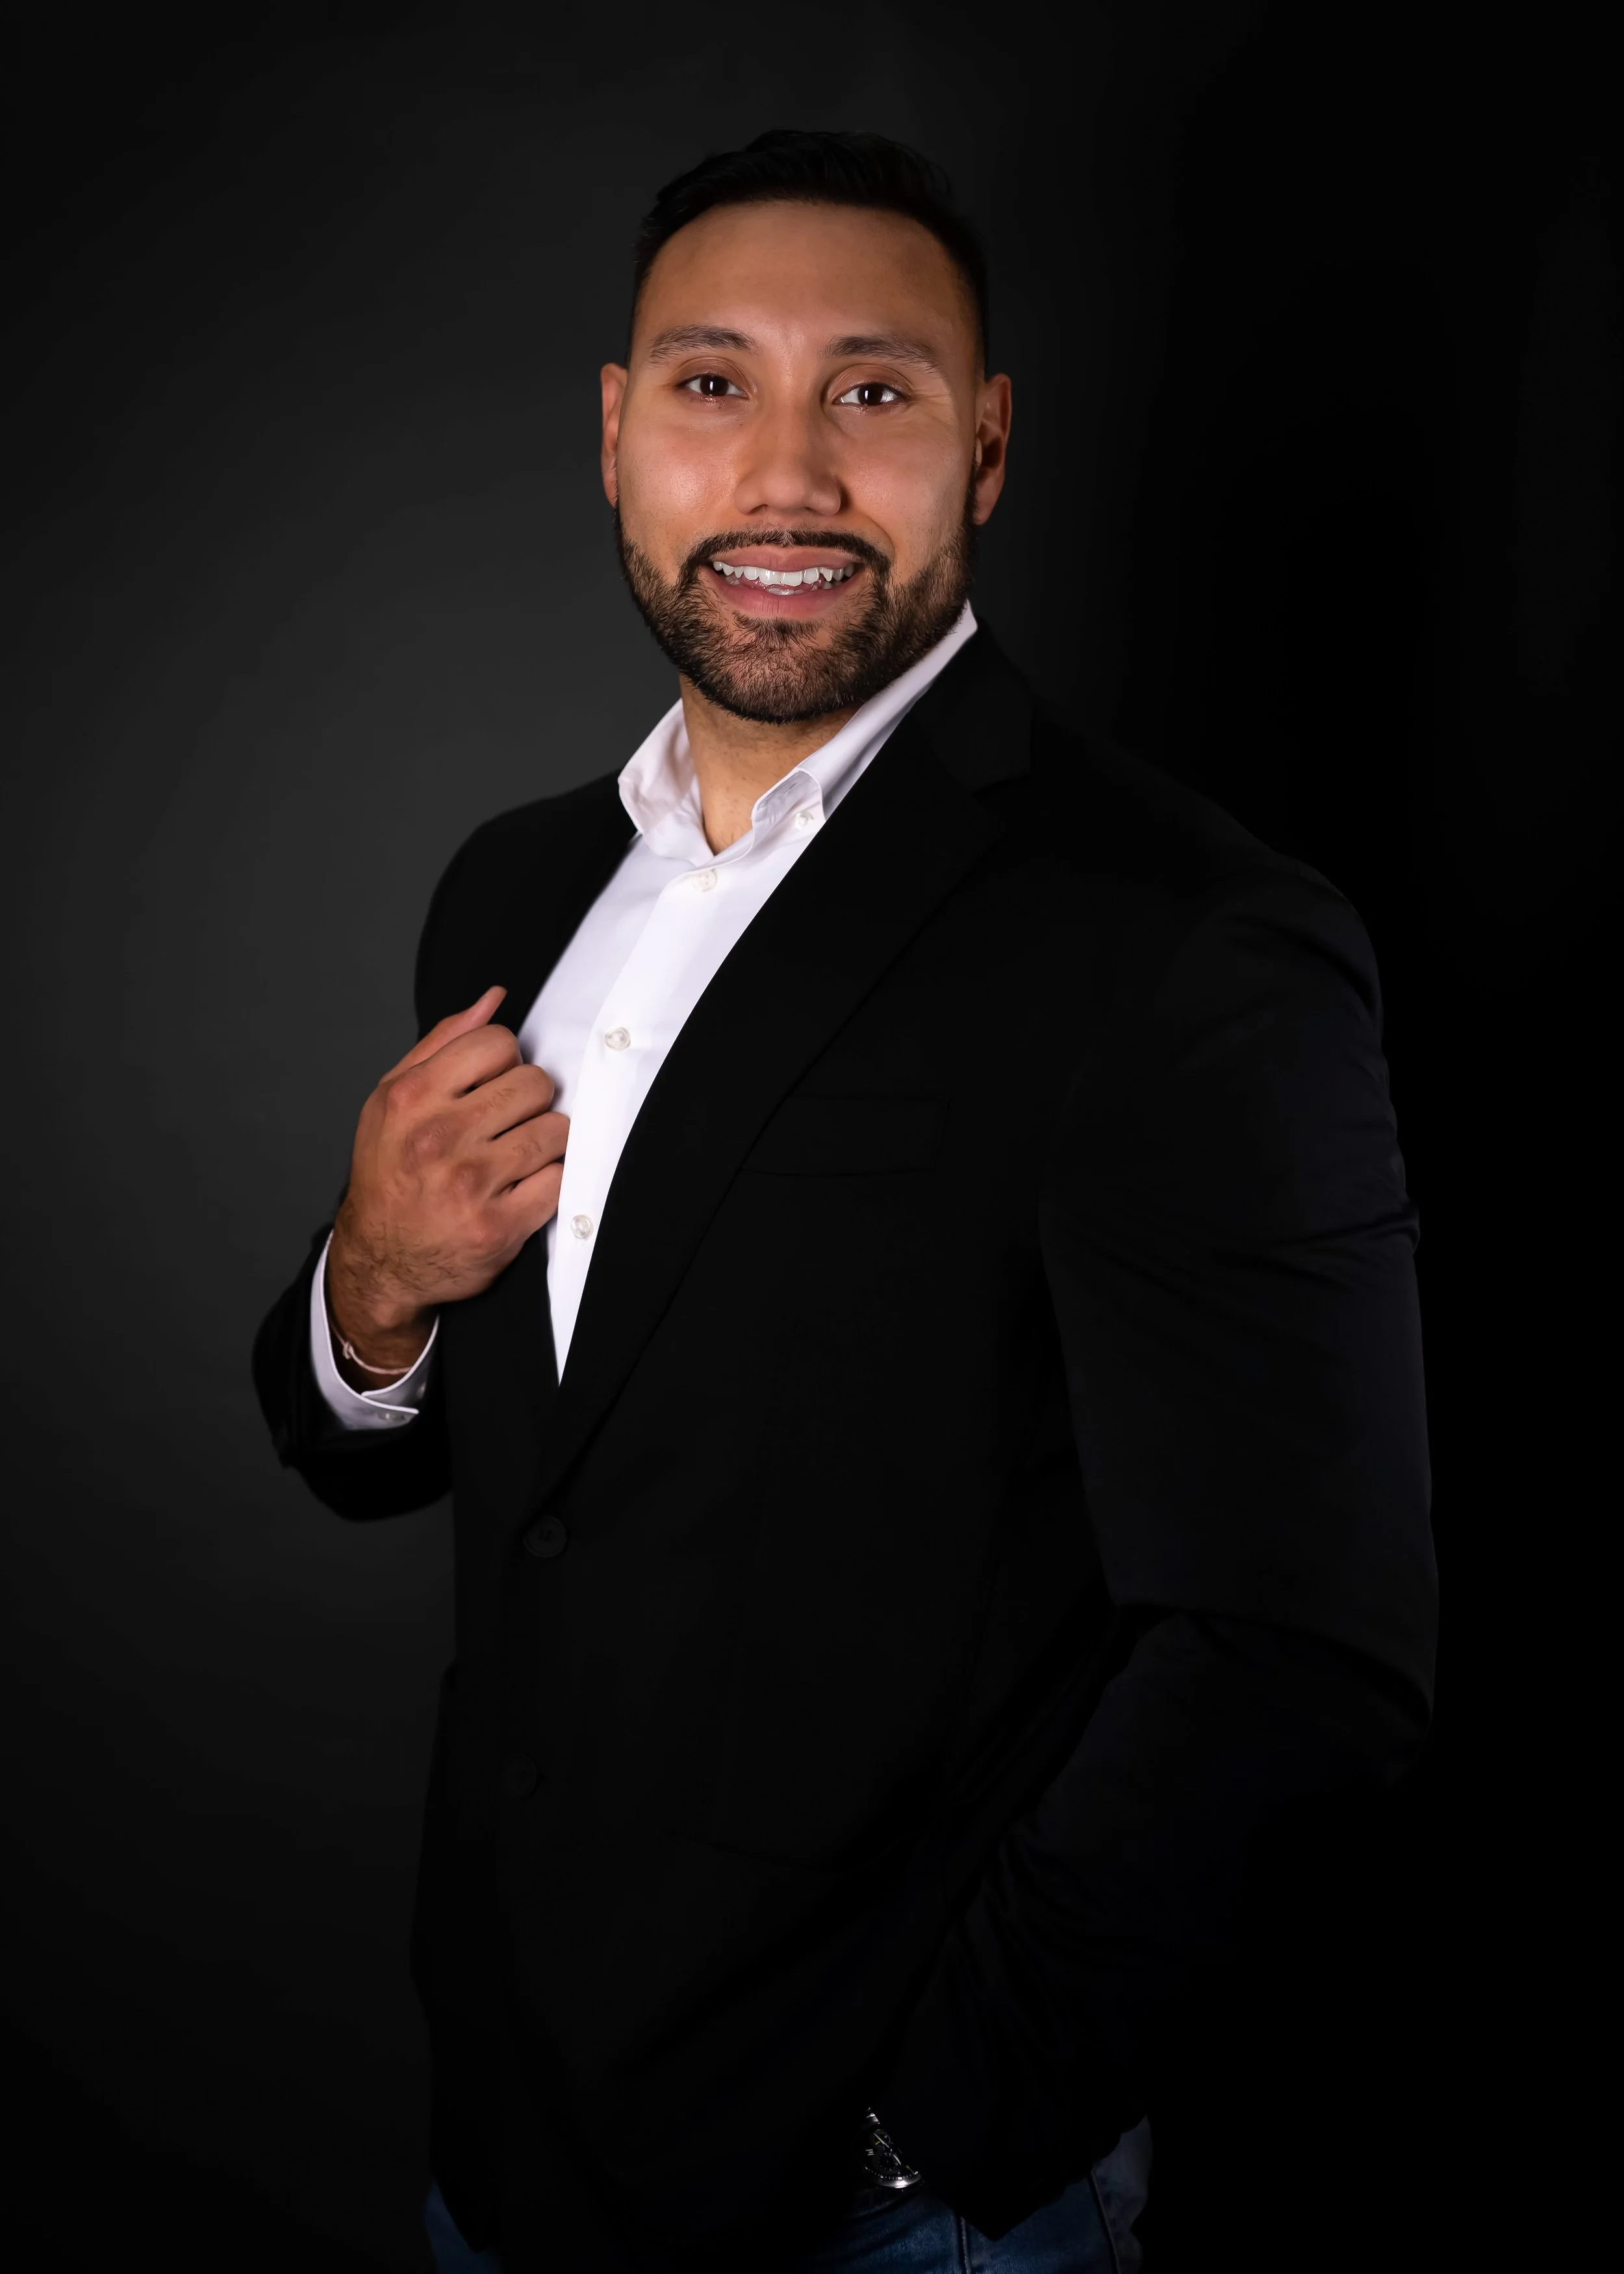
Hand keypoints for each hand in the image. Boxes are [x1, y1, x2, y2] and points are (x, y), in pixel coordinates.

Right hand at [327, 985, 568, 1375]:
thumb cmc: (389, 1173)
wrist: (380, 1259)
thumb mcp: (392, 1101)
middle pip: (535, 1083)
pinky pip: (559, 1181)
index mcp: (412, 1098)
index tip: (491, 1086)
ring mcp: (470, 1184)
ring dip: (543, 1143)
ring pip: (555, 1130)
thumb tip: (493, 999)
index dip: (504, 1062)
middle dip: (529, 1101)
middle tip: (506, 1125)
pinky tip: (520, 1189)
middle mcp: (439, 1138)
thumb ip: (442, 1043)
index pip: (498, 1042)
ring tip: (513, 1157)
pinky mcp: (498, 1227)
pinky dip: (547, 1184)